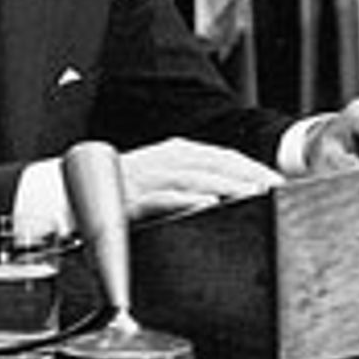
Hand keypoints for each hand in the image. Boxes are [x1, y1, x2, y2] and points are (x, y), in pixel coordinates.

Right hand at [119, 137, 283, 220]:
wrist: (79, 199)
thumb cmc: (127, 195)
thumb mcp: (165, 184)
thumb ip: (196, 187)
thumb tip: (233, 200)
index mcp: (176, 153)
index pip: (223, 157)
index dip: (252, 168)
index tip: (279, 183)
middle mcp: (165, 159)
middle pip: (214, 163)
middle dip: (248, 174)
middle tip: (276, 189)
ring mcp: (148, 177)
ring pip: (194, 177)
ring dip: (226, 184)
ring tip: (253, 194)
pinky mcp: (132, 200)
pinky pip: (163, 197)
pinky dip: (187, 199)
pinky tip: (208, 204)